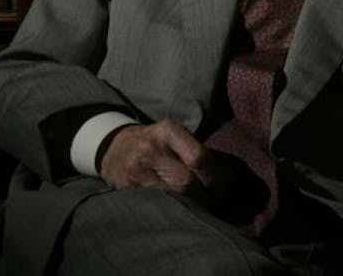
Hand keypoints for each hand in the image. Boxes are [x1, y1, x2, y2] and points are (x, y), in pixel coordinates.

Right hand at [97, 119, 233, 200]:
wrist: (113, 147)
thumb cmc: (154, 143)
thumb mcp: (172, 136)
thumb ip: (195, 151)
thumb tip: (229, 177)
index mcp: (167, 131)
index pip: (199, 157)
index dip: (217, 176)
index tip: (228, 184)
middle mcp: (150, 149)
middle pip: (187, 181)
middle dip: (207, 195)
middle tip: (219, 201)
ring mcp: (136, 171)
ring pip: (174, 197)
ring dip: (193, 206)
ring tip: (204, 208)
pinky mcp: (127, 190)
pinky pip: (158, 205)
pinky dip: (175, 211)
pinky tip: (183, 212)